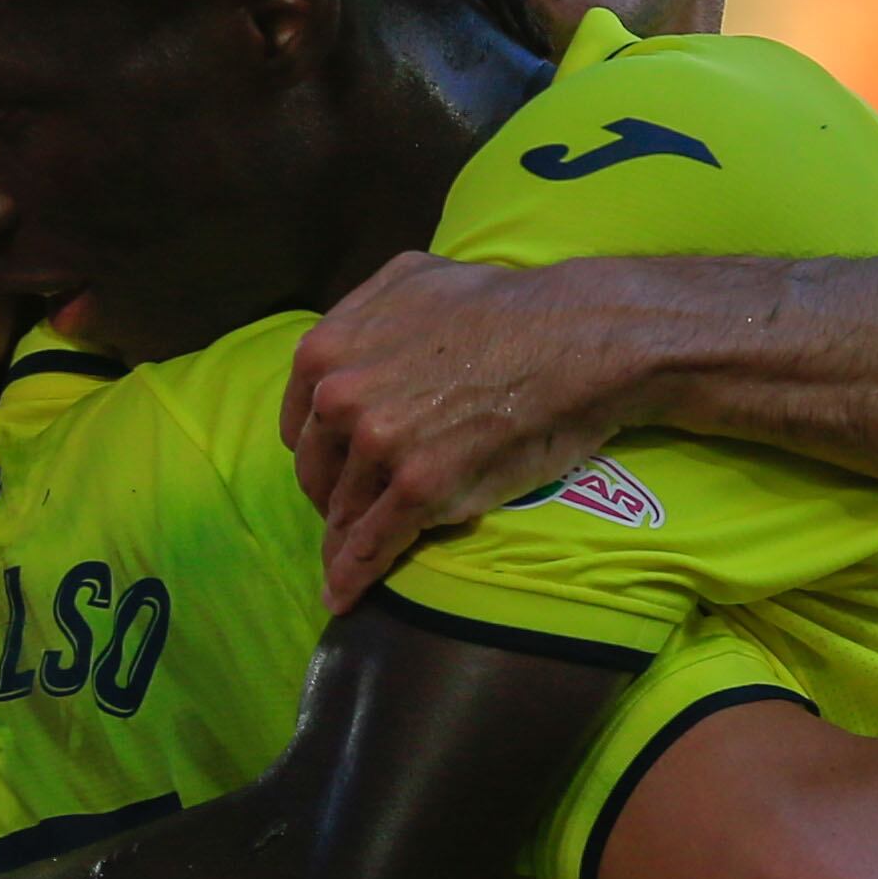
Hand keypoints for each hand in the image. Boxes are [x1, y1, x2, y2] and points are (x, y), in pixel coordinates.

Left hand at [280, 253, 653, 612]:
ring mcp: (378, 444)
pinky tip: (342, 599)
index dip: (323, 450)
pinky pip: (371, 544)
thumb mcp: (411, 279)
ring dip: (345, 540)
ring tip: (349, 565)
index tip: (341, 467)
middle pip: (317, 470)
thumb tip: (342, 348)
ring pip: (343, 511)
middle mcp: (340, 396)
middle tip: (360, 510)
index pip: (302, 423)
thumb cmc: (504, 304)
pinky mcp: (418, 488)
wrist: (575, 338)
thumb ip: (360, 314)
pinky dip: (353, 577)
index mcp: (328, 349)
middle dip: (333, 494)